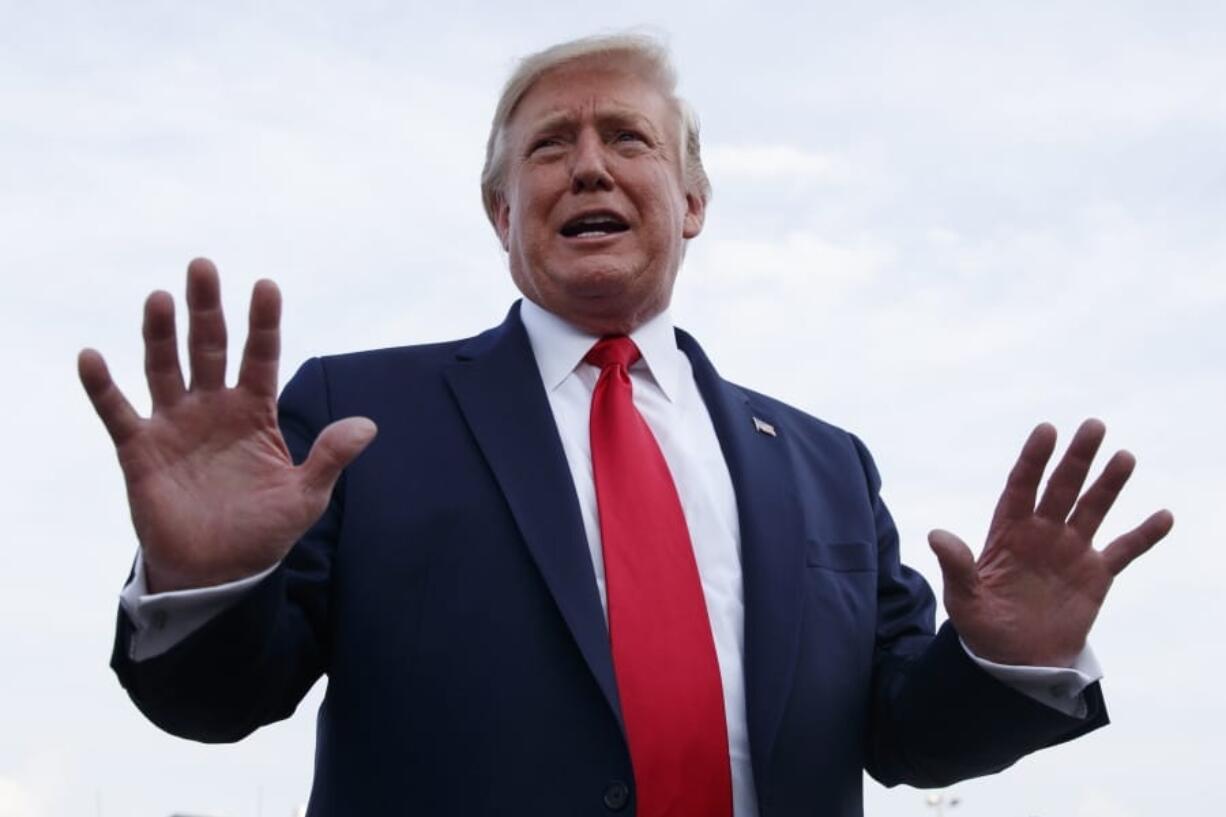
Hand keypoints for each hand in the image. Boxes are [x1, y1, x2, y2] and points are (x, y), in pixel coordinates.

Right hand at [79, 258, 376, 592]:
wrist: (218, 574)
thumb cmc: (263, 532)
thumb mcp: (305, 496)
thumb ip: (330, 457)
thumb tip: (368, 425)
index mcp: (254, 412)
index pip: (261, 357)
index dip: (263, 323)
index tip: (267, 286)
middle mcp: (213, 408)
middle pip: (210, 348)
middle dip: (206, 309)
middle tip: (202, 266)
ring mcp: (175, 425)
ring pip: (165, 368)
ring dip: (160, 335)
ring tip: (160, 299)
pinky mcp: (140, 450)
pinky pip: (117, 412)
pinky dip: (102, 386)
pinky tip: (91, 356)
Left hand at [928, 419, 1172, 666]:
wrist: (1015, 662)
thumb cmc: (983, 627)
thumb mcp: (963, 598)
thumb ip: (956, 566)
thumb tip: (935, 536)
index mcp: (1008, 533)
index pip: (1021, 487)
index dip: (1033, 460)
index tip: (1046, 430)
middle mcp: (1041, 534)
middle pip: (1061, 488)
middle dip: (1076, 459)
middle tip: (1093, 426)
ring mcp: (1070, 551)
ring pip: (1092, 509)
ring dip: (1108, 484)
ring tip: (1124, 457)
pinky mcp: (1095, 575)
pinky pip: (1124, 550)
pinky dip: (1144, 534)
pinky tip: (1164, 515)